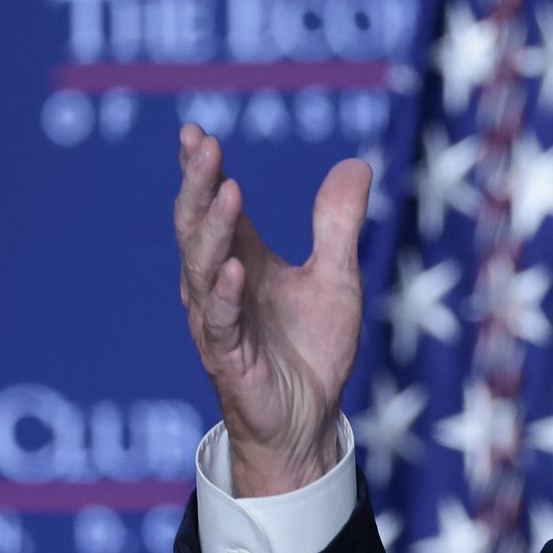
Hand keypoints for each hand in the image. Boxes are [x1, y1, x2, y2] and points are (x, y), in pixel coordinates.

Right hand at [174, 124, 371, 496]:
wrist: (308, 420)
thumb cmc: (311, 349)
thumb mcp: (336, 277)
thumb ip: (338, 223)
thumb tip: (356, 163)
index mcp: (241, 260)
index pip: (214, 206)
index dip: (203, 171)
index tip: (196, 132)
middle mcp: (220, 285)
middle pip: (198, 227)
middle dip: (198, 185)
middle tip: (201, 145)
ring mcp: (219, 321)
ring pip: (202, 268)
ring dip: (213, 229)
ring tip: (225, 190)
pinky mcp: (229, 358)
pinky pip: (222, 321)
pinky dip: (226, 292)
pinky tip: (235, 266)